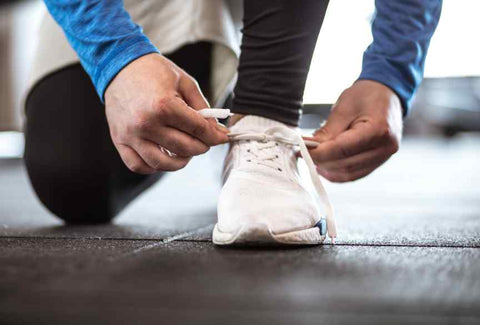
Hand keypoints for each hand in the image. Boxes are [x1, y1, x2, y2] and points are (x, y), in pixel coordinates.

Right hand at [105, 53, 228, 173]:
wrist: (119, 65)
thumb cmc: (154, 72)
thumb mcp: (185, 83)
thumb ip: (202, 108)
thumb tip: (216, 130)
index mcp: (164, 106)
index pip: (199, 130)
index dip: (216, 136)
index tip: (223, 137)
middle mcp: (146, 123)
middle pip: (185, 148)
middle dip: (202, 146)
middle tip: (205, 141)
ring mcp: (131, 135)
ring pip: (162, 163)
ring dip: (181, 161)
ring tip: (186, 151)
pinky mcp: (119, 140)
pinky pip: (138, 165)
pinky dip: (154, 166)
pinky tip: (164, 156)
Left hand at [306, 80, 402, 181]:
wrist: (386, 93)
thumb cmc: (366, 95)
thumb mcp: (343, 107)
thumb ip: (328, 131)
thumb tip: (309, 147)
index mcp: (379, 130)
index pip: (342, 149)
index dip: (318, 153)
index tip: (300, 149)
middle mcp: (385, 148)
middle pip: (345, 165)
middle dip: (320, 161)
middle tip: (302, 153)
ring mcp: (383, 157)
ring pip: (348, 174)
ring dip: (327, 169)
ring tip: (312, 158)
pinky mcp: (378, 162)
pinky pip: (354, 174)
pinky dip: (336, 173)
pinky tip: (323, 165)